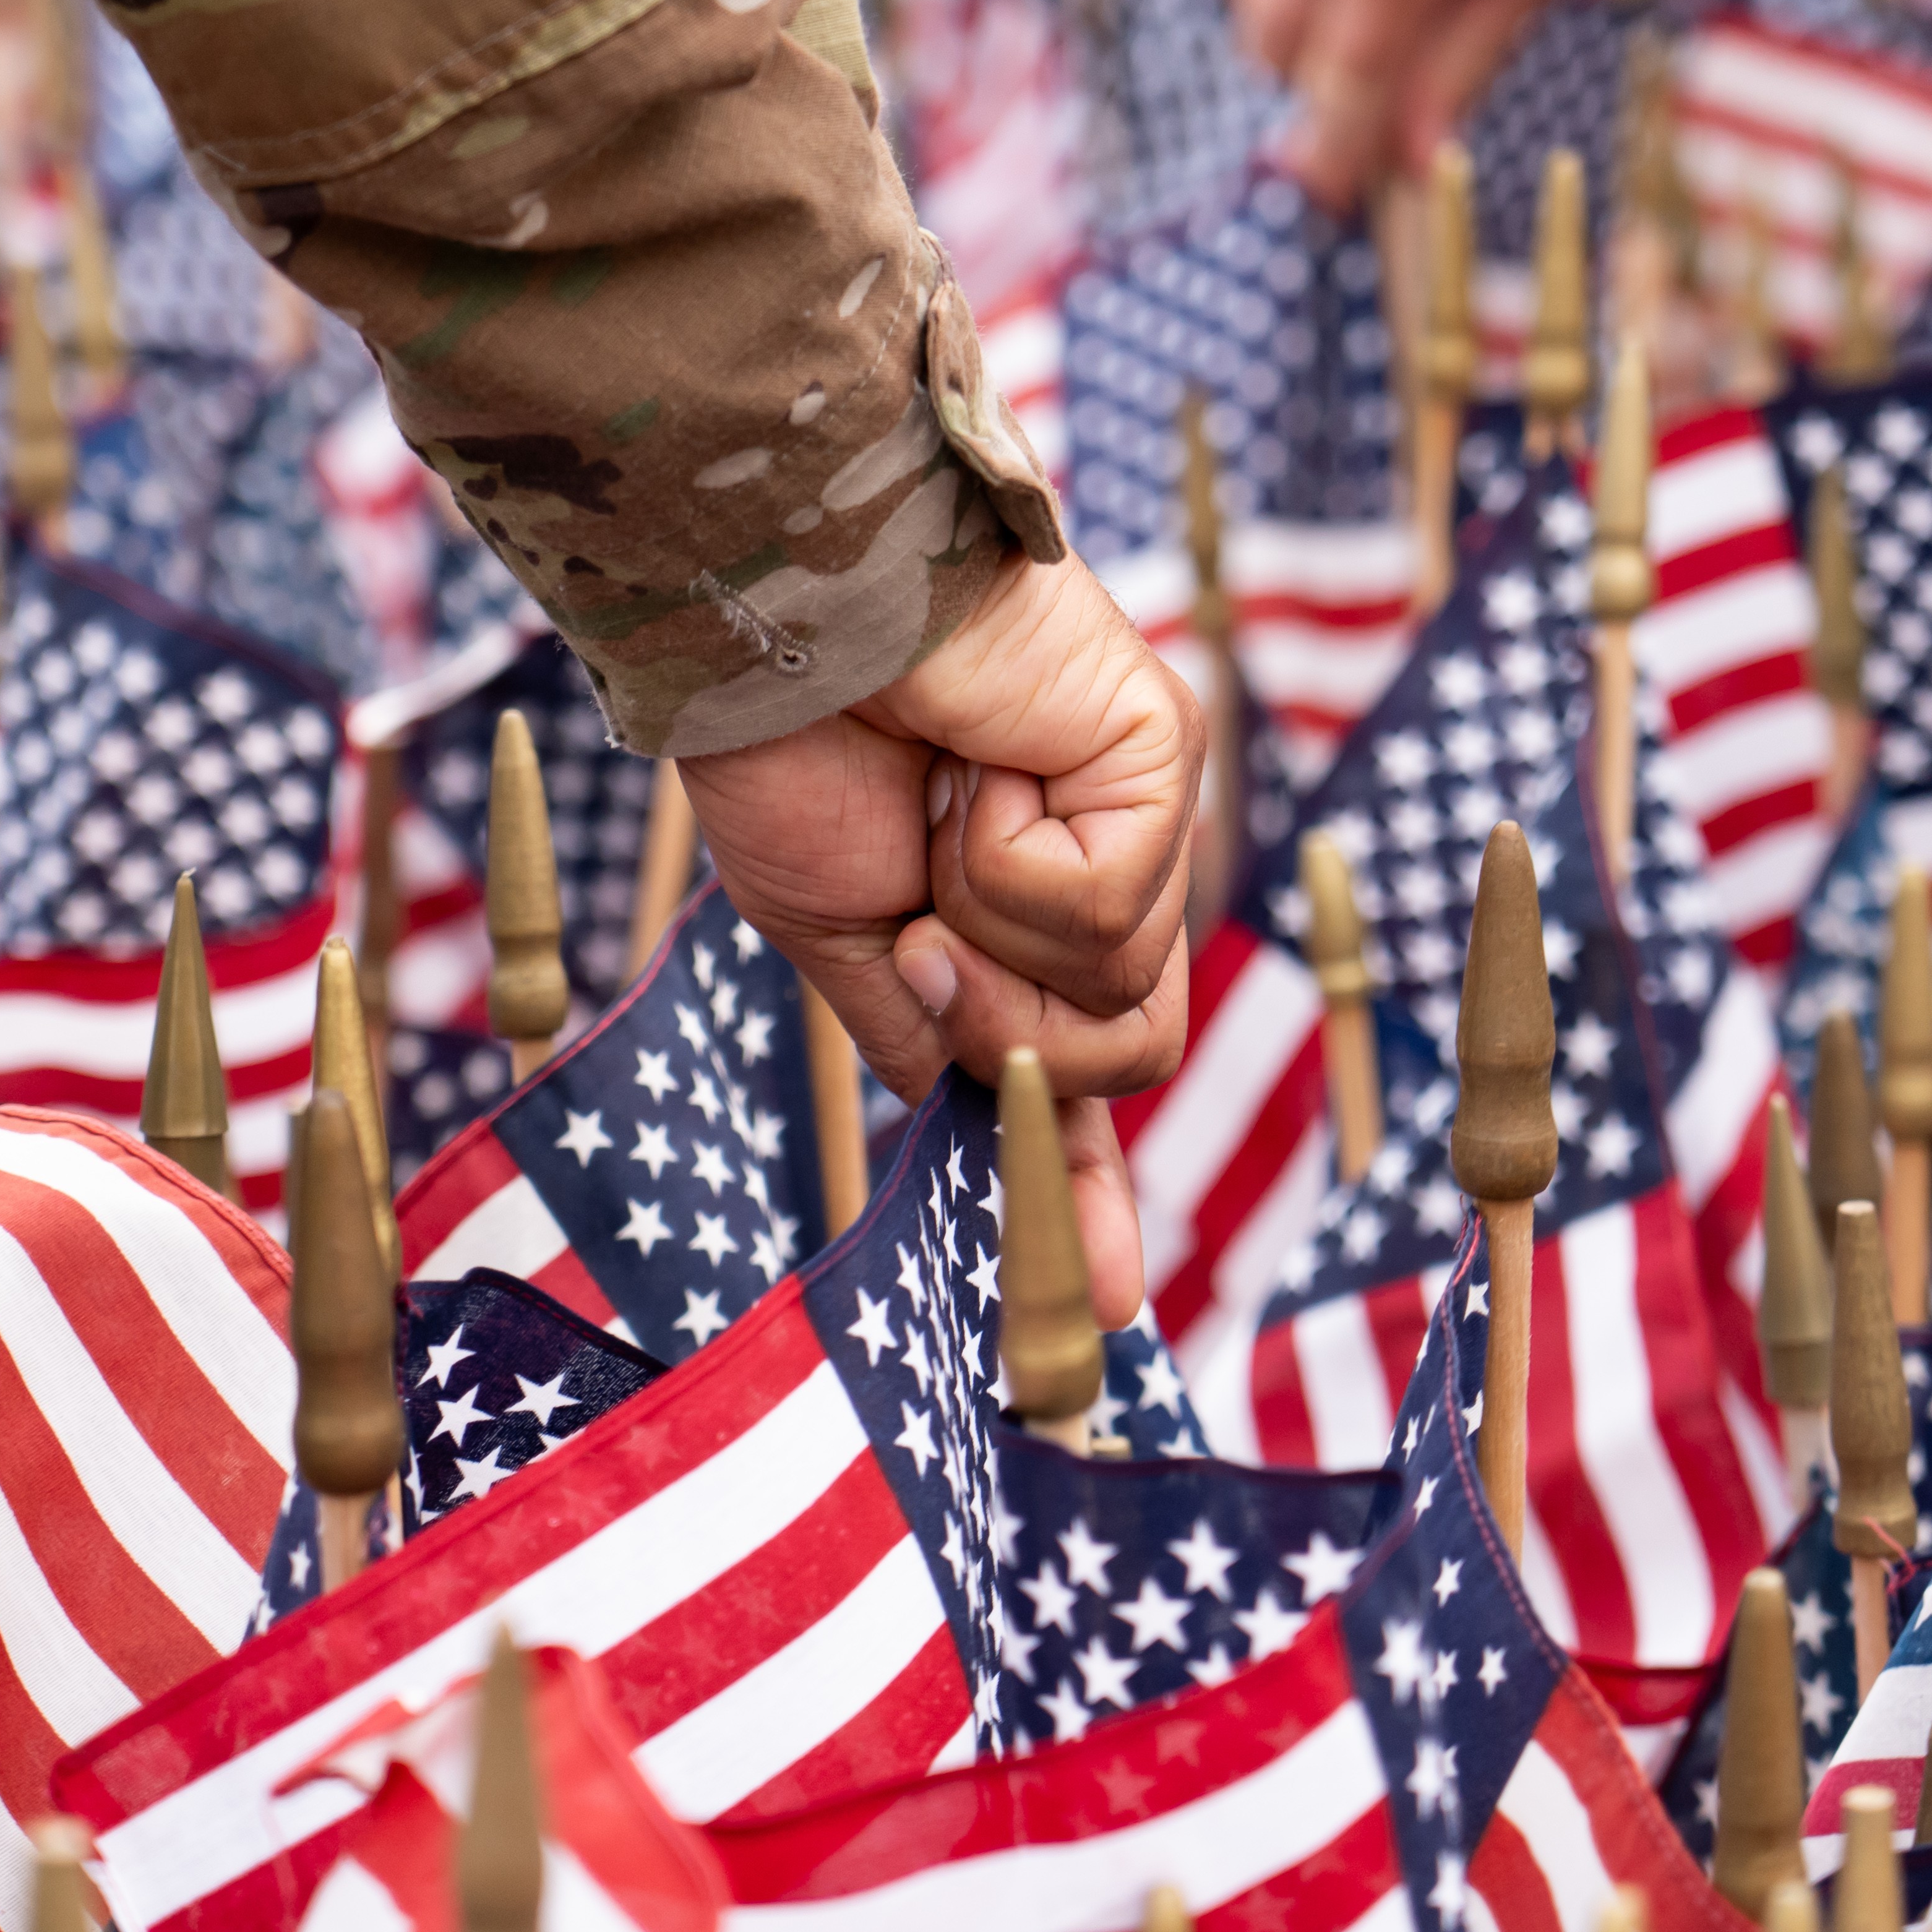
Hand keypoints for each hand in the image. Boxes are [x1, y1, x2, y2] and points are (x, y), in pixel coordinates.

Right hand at [678, 551, 1203, 1325]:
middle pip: (1120, 1051)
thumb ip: (938, 1052)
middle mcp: (1104, 870)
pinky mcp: (1164, 756)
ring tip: (940, 815)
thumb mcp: (851, 945)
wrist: (767, 620)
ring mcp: (1144, 813)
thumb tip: (1017, 1171)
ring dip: (994, 935)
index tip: (1117, 1311)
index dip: (1092, 1189)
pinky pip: (1106, 905)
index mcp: (1021, 922)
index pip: (1084, 1075)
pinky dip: (1010, 861)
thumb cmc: (789, 754)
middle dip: (1007, 1029)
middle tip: (922, 927)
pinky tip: (977, 772)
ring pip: (1121, 988)